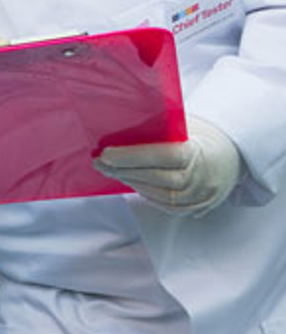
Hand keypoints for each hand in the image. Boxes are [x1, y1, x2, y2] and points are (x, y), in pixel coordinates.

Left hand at [94, 116, 241, 217]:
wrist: (233, 155)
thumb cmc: (202, 136)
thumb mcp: (185, 125)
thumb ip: (160, 129)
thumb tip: (120, 126)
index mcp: (199, 152)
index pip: (162, 156)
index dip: (132, 156)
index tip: (106, 154)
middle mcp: (202, 178)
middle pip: (157, 178)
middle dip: (123, 170)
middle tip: (100, 162)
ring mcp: (202, 196)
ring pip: (160, 196)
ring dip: (132, 182)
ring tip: (111, 171)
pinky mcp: (198, 208)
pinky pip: (168, 207)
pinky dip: (147, 195)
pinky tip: (132, 183)